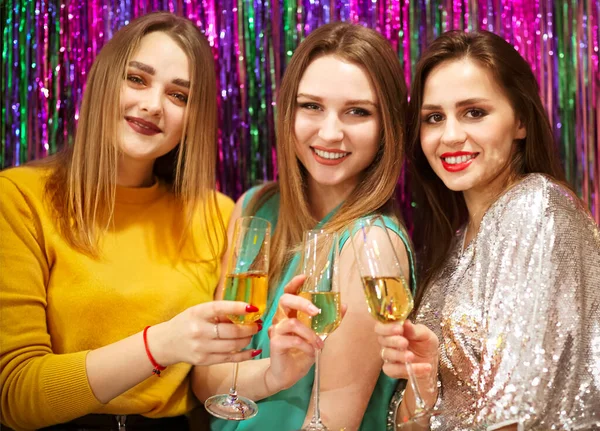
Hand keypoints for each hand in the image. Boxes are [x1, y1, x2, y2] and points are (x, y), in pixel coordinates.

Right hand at [149, 301, 260, 366]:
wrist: (166, 343)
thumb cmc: (186, 322)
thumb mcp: (198, 311)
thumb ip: (218, 312)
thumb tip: (245, 313)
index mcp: (197, 313)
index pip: (219, 308)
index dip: (237, 308)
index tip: (253, 308)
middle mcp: (199, 331)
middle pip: (230, 331)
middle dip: (249, 328)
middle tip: (257, 324)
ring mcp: (201, 348)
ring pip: (233, 345)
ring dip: (247, 339)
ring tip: (253, 334)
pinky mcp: (204, 361)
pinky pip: (230, 359)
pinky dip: (245, 355)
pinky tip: (254, 351)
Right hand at [265, 275, 323, 391]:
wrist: (289, 374)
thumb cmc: (301, 352)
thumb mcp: (318, 335)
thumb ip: (329, 321)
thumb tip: (344, 305)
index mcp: (290, 313)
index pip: (289, 293)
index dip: (294, 283)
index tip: (304, 277)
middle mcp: (281, 318)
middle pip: (284, 300)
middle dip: (301, 302)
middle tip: (317, 312)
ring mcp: (276, 331)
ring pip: (292, 323)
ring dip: (310, 334)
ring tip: (319, 345)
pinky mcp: (275, 344)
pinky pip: (292, 340)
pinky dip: (306, 346)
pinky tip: (311, 352)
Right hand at [375, 320, 438, 380]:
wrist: (431, 362)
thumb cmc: (425, 344)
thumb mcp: (426, 335)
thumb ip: (415, 330)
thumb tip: (406, 323)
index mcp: (393, 330)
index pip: (381, 326)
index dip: (387, 327)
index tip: (399, 329)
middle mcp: (388, 342)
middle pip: (382, 340)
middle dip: (393, 341)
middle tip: (405, 343)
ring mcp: (389, 356)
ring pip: (386, 355)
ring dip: (399, 356)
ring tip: (412, 356)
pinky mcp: (392, 370)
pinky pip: (393, 370)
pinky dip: (408, 370)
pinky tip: (423, 368)